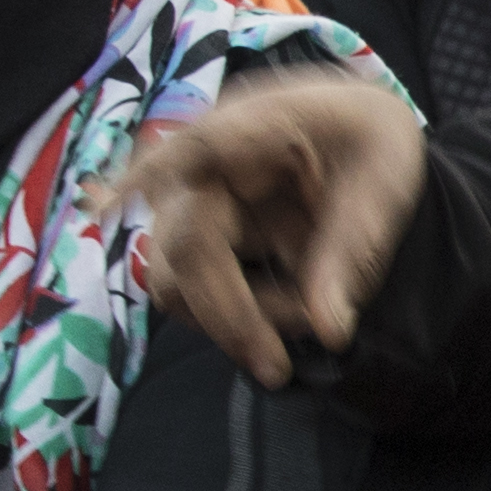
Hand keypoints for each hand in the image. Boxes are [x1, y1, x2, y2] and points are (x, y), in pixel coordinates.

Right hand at [101, 64, 424, 386]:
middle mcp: (206, 162)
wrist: (363, 134)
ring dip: (229, 317)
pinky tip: (278, 308)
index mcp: (256, 125)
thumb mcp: (383, 184)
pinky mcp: (194, 231)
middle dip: (229, 314)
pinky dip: (227, 312)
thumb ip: (354, 251)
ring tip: (299, 320)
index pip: (196, 151)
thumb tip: (327, 329)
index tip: (106, 212)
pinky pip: (185, 286)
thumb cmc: (372, 143)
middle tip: (277, 365)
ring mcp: (192, 200)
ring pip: (174, 279)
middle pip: (184, 248)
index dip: (145, 180)